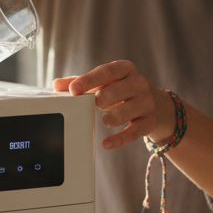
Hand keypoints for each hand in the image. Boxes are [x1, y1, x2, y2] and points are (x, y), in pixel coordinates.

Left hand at [55, 61, 173, 149]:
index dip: (90, 80)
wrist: (156, 104)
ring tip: (105, 121)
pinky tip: (107, 144)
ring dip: (115, 116)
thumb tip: (56, 85)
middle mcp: (139, 83)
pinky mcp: (150, 121)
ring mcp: (147, 102)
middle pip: (121, 89)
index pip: (107, 72)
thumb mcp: (105, 83)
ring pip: (130, 109)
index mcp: (125, 69)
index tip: (73, 89)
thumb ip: (81, 83)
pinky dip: (120, 138)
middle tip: (95, 103)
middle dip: (106, 96)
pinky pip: (135, 131)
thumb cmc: (121, 91)